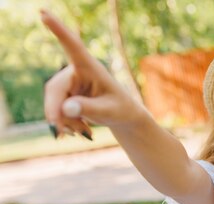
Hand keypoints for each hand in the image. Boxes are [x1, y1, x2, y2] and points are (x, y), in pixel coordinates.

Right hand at [40, 10, 144, 137]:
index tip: (44, 14)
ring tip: (84, 132)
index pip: (73, 47)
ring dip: (64, 121)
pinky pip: (56, 111)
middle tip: (59, 133)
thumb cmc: (122, 110)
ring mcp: (69, 83)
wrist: (123, 118)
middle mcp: (76, 72)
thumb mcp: (110, 112)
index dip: (58, 31)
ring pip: (53, 103)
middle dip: (56, 112)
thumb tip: (66, 107)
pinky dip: (65, 124)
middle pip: (55, 89)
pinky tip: (79, 130)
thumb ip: (90, 108)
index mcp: (91, 68)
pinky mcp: (65, 94)